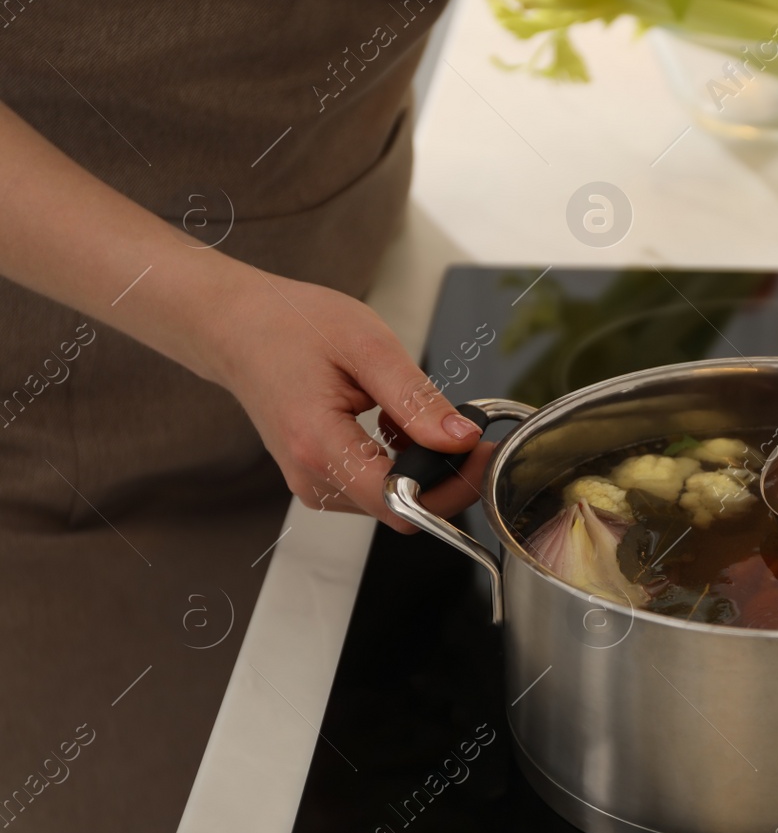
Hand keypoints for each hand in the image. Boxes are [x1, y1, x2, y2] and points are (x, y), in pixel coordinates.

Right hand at [208, 268, 491, 532]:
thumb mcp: (367, 346)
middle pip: (403, 507)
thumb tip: (460, 439)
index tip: (485, 455)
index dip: (454, 485)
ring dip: (423, 467)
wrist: (237, 326)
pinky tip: (394, 424)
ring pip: (393, 500)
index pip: (401, 501)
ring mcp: (313, 483)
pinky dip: (400, 462)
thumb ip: (416, 399)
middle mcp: (312, 477)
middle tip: (469, 431)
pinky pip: (375, 487)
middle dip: (446, 476)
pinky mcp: (319, 478)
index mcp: (319, 446)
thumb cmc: (291, 325)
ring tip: (418, 416)